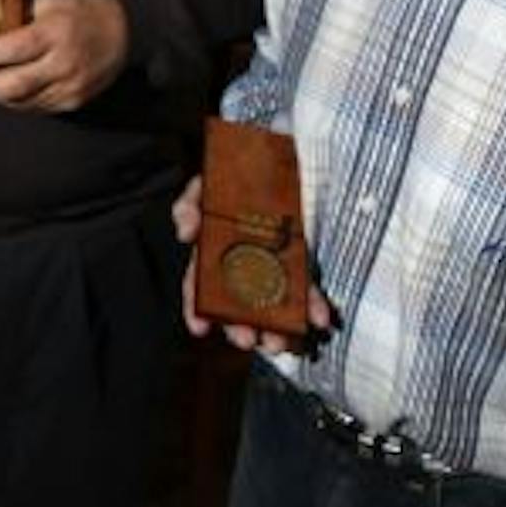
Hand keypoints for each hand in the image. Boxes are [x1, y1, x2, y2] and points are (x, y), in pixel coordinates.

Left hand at [0, 0, 127, 111]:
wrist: (124, 30)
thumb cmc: (81, 9)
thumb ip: (15, 11)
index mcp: (57, 33)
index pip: (12, 49)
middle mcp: (65, 64)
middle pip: (12, 85)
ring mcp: (71, 88)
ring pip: (21, 101)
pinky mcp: (73, 102)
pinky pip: (34, 106)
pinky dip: (10, 100)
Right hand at [172, 173, 335, 352]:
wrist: (274, 163)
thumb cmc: (232, 180)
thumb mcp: (204, 186)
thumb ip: (189, 205)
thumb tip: (186, 233)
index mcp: (213, 256)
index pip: (199, 288)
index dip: (196, 310)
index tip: (200, 328)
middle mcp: (242, 268)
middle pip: (237, 306)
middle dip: (239, 328)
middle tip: (246, 339)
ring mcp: (272, 269)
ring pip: (272, 306)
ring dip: (276, 329)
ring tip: (279, 343)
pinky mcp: (300, 266)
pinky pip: (307, 290)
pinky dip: (314, 306)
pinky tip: (319, 319)